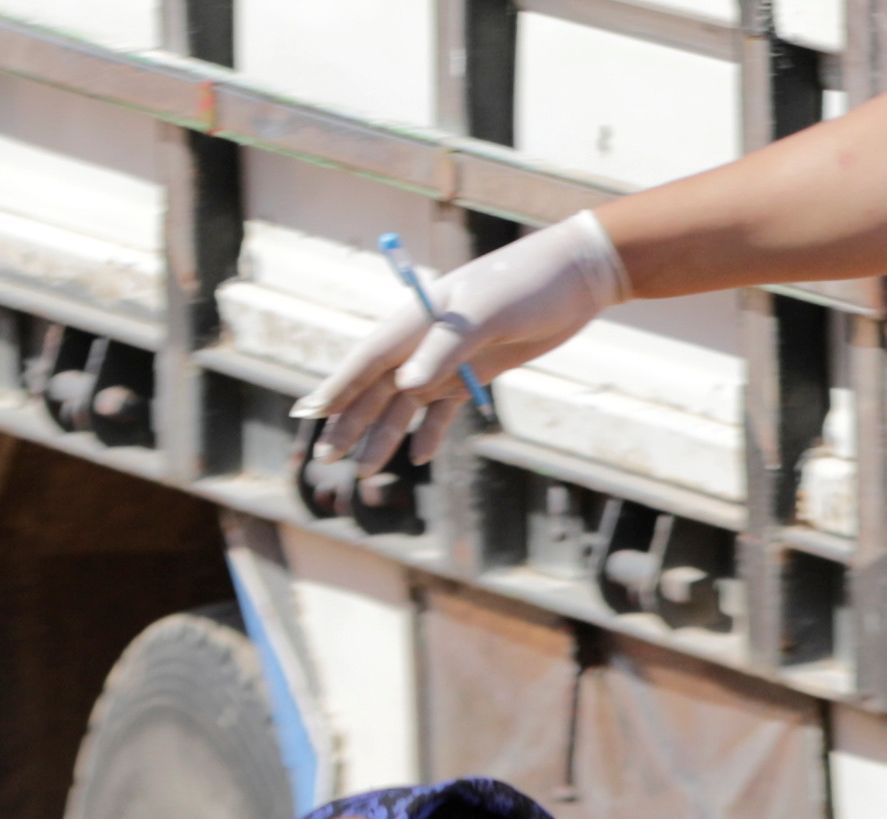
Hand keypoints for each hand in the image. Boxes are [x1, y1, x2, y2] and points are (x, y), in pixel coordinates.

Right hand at [304, 213, 625, 475]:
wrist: (576, 278)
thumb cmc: (527, 283)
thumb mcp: (488, 311)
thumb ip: (446, 348)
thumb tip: (407, 387)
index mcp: (419, 317)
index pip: (369, 357)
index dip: (339, 386)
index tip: (311, 413)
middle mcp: (426, 340)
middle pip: (378, 387)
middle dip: (350, 422)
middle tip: (325, 458)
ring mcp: (450, 358)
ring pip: (405, 405)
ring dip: (384, 436)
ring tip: (365, 473)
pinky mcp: (476, 371)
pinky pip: (443, 408)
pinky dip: (430, 432)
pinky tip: (419, 456)